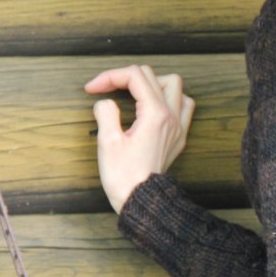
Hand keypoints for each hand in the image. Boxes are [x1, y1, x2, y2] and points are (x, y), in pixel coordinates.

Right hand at [84, 64, 194, 213]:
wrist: (142, 200)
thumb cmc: (124, 176)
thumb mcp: (107, 141)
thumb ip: (106, 112)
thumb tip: (105, 102)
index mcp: (155, 114)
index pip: (134, 76)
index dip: (109, 76)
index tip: (92, 89)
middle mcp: (171, 116)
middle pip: (152, 76)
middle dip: (126, 77)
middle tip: (105, 89)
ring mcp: (178, 126)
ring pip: (174, 86)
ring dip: (152, 83)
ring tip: (132, 92)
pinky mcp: (178, 136)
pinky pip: (183, 105)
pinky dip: (169, 98)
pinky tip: (153, 106)